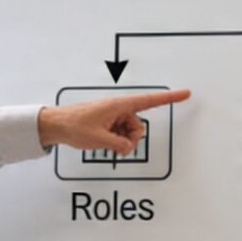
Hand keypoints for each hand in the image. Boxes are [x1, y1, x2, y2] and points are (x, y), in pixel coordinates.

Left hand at [38, 89, 191, 153]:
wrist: (55, 124)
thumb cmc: (74, 125)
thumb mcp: (100, 140)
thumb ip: (119, 145)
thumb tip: (128, 147)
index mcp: (119, 105)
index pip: (150, 101)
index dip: (169, 98)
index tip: (185, 93)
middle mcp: (118, 108)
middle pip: (138, 126)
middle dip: (131, 139)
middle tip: (116, 145)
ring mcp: (113, 115)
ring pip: (129, 132)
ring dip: (121, 142)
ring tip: (105, 143)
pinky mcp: (108, 121)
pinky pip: (120, 134)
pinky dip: (115, 141)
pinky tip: (102, 142)